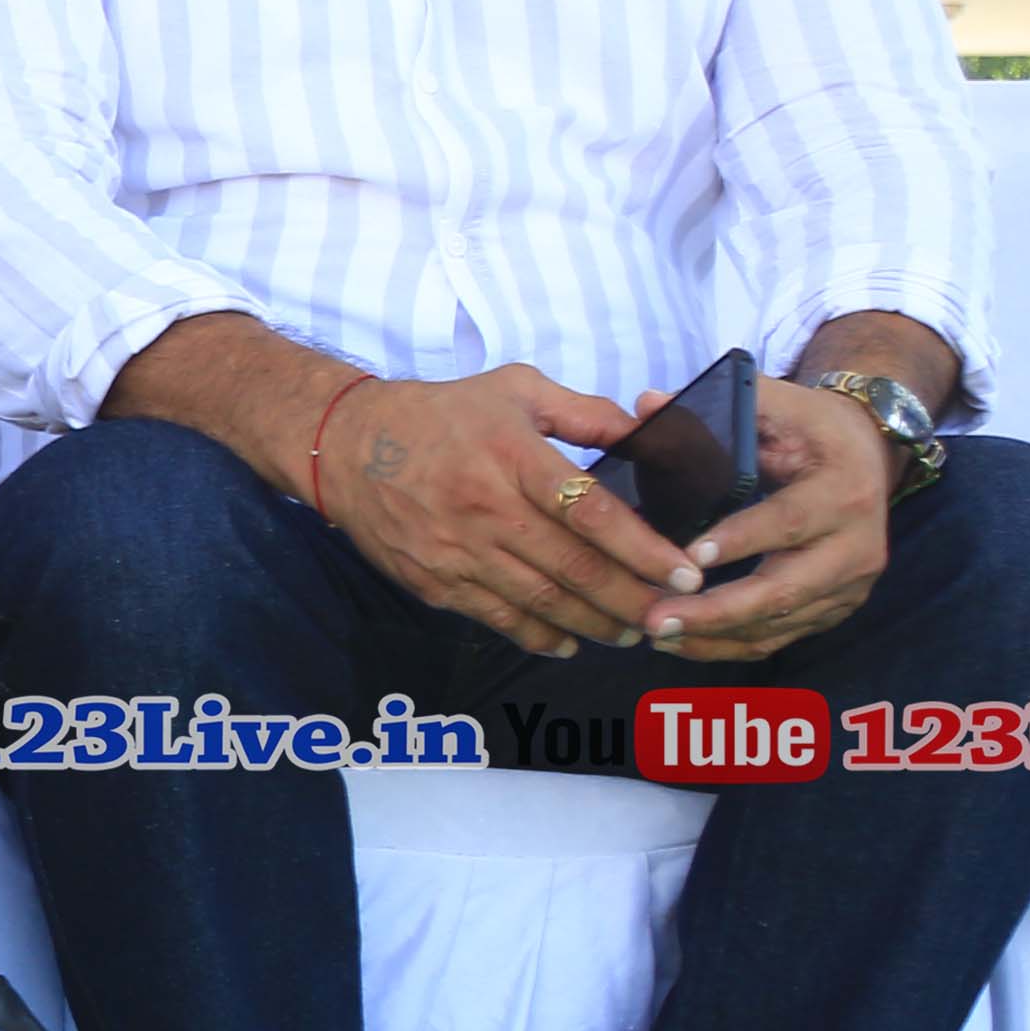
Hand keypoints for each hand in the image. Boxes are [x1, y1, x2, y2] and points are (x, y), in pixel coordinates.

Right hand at [313, 364, 694, 656]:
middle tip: (674, 617)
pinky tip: (571, 641)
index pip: (592, 512)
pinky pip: (497, 618)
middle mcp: (487, 509)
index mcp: (513, 457)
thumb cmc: (437, 415)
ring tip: (635, 632)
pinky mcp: (434, 581)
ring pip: (542, 602)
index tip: (686, 571)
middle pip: (575, 569)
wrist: (343, 446)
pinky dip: (540, 636)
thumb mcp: (513, 389)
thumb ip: (584, 412)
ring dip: (596, 623)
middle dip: (634, 599)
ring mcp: (458, 552)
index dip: (644, 548)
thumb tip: (648, 431)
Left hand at [635, 378, 896, 661]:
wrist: (868, 454)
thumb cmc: (811, 428)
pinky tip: (683, 643)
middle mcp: (856, 546)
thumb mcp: (778, 405)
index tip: (692, 556)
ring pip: (780, 623)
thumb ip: (720, 406)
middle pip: (785, 590)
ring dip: (716, 635)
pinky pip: (782, 638)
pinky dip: (731, 645)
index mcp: (843, 492)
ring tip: (654, 633)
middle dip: (718, 610)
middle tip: (655, 619)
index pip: (789, 522)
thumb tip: (646, 405)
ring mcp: (851, 584)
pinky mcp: (837, 607)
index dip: (743, 540)